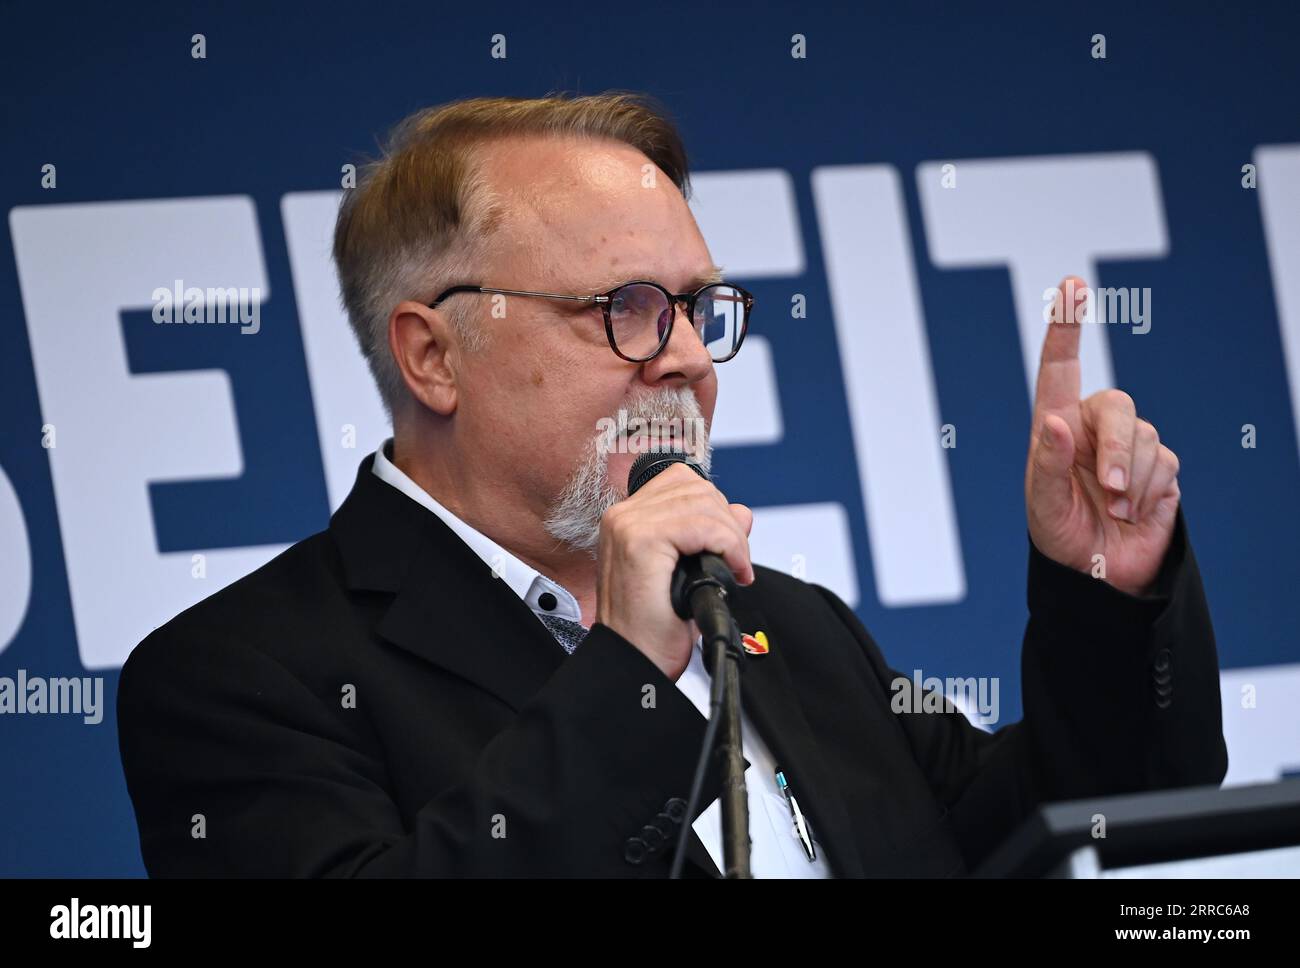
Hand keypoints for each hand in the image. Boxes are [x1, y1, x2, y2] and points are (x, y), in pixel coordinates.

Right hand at [595, 463, 754, 680]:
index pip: (682, 483)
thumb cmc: (651, 631)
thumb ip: (710, 536)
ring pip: (703, 502)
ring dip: (732, 537)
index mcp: (628, 520)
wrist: (632, 665)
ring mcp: (627, 525)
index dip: (715, 509)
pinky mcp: (640, 541)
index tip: (729, 546)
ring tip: (735, 569)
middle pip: (696, 488)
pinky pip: (702, 525)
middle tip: (736, 562)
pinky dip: (729, 545)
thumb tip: (741, 512)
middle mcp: (622, 517)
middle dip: (729, 524)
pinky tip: (733, 572)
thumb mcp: (688, 574)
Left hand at [1024, 276, 1181, 595]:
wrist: (1099, 576)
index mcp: (1054, 427)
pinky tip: (1133, 513)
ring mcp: (1128, 447)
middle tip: (1110, 489)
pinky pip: (1164, 465)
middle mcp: (1091, 429)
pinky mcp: (1159, 469)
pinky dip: (1148, 493)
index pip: (1058, 369)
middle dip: (1117, 447)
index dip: (1065, 326)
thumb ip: (1047, 464)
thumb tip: (1056, 422)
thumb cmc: (1060, 536)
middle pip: (1117, 405)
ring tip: (1115, 510)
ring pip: (1145, 436)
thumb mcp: (1042, 506)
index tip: (1072, 286)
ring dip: (1131, 478)